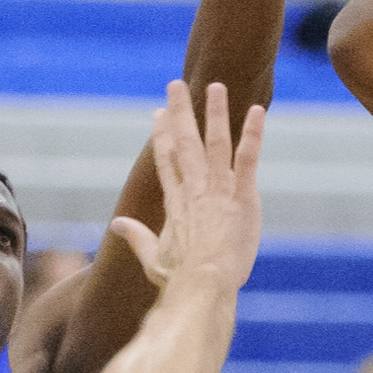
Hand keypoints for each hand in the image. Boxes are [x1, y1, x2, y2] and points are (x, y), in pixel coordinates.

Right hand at [110, 82, 264, 292]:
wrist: (201, 287)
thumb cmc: (178, 279)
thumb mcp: (151, 256)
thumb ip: (135, 236)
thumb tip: (116, 224)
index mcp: (174, 203)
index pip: (166, 161)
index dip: (162, 135)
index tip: (158, 114)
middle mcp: (193, 189)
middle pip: (184, 142)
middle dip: (180, 112)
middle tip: (175, 85)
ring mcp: (218, 190)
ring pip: (215, 142)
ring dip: (214, 113)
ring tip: (215, 86)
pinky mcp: (242, 196)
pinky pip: (247, 158)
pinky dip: (252, 133)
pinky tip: (256, 111)